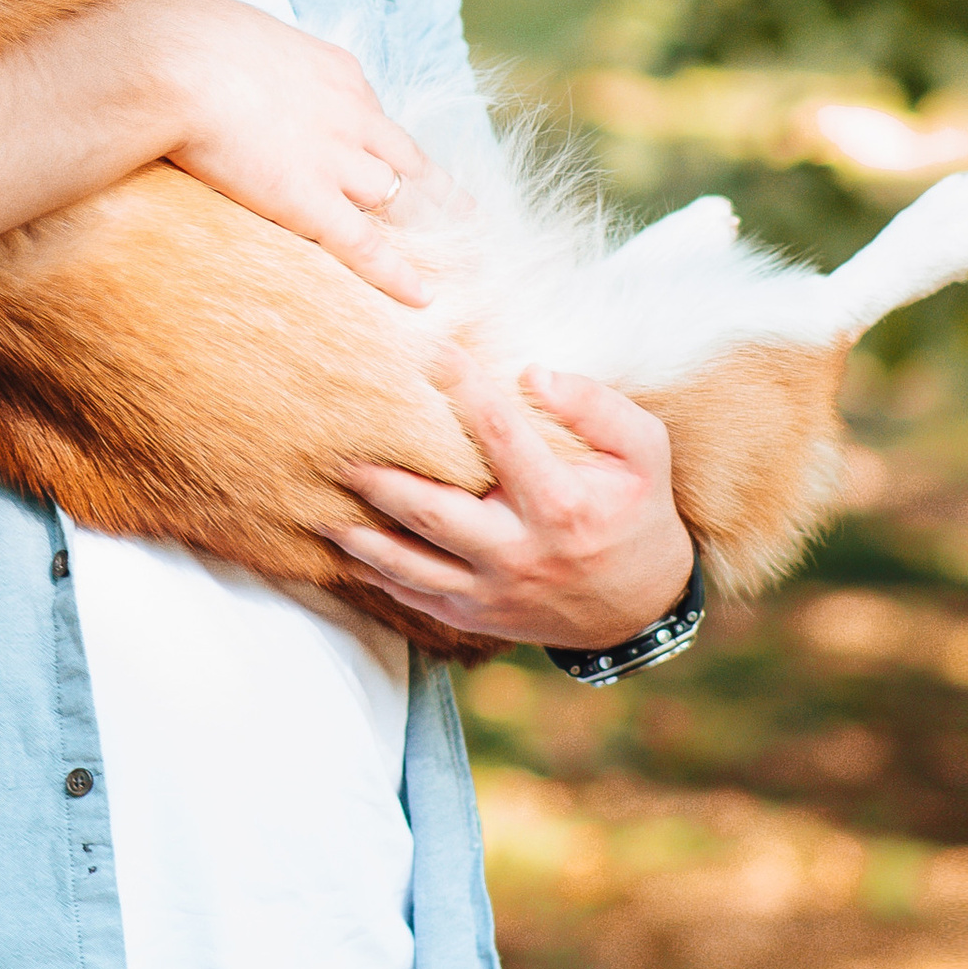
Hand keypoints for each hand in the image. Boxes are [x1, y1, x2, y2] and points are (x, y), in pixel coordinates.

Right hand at [136, 0, 449, 307]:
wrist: (175, 61)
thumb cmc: (188, 41)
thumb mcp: (241, 36)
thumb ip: (255, 61)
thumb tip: (230, 64)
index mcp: (337, 71)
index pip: (373, 114)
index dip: (382, 146)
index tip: (390, 164)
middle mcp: (352, 114)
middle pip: (408, 160)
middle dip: (438, 191)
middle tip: (466, 215)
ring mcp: (336, 160)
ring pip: (400, 201)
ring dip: (428, 232)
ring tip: (458, 260)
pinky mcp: (310, 201)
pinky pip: (365, 245)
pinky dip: (396, 274)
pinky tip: (421, 296)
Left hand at [324, 359, 694, 647]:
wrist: (642, 608)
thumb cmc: (638, 512)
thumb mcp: (645, 451)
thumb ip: (596, 406)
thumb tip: (532, 374)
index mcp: (562, 505)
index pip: (500, 435)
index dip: (462, 388)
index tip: (428, 351)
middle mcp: (522, 553)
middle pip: (435, 513)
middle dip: (382, 481)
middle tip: (338, 448)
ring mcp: (494, 592)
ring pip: (411, 565)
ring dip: (362, 537)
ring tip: (321, 507)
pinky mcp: (476, 617)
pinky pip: (415, 599)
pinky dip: (376, 576)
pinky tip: (344, 548)